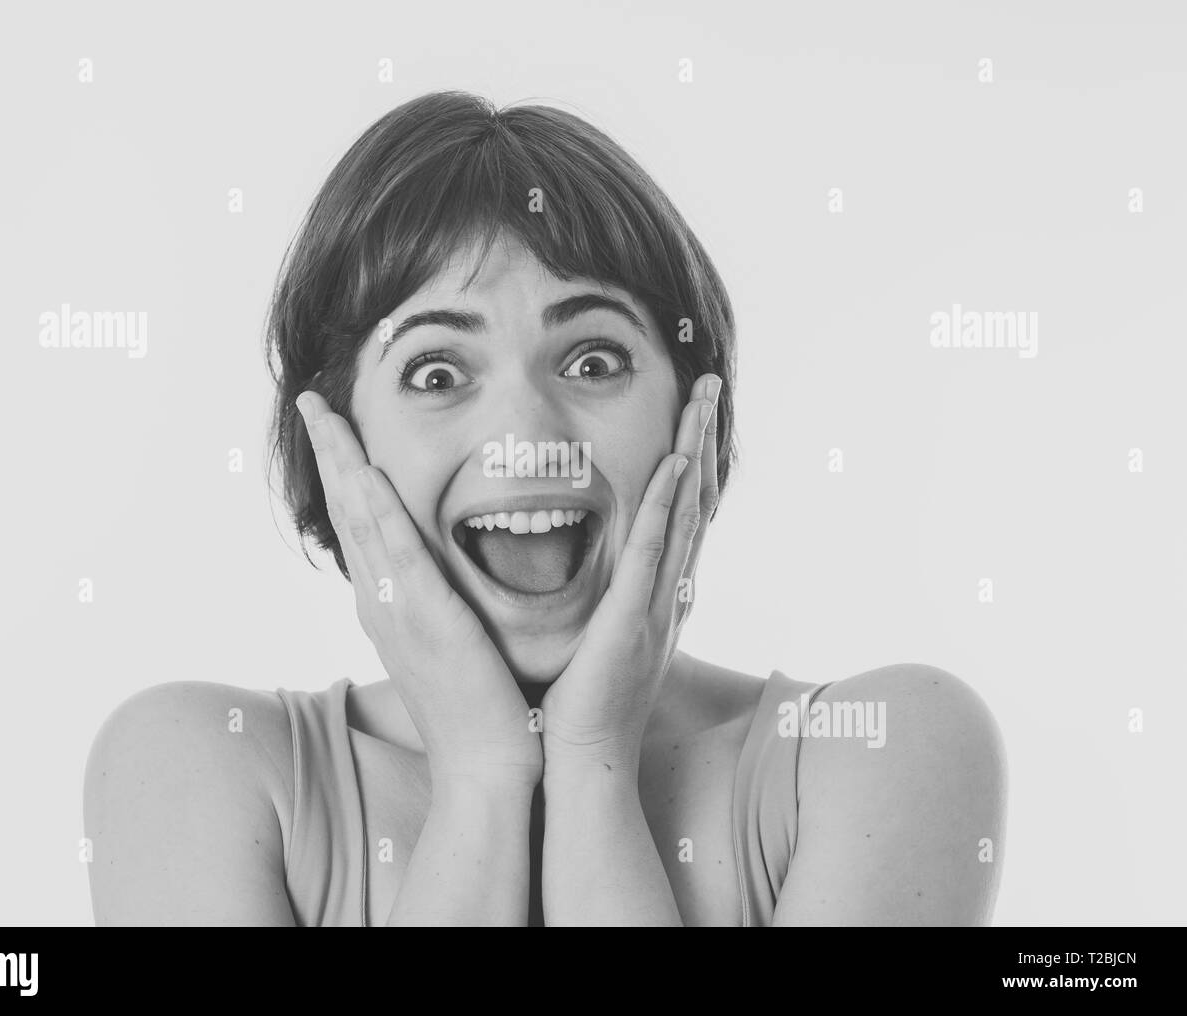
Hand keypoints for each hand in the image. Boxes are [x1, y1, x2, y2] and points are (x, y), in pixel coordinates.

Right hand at [296, 392, 542, 789]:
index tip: (335, 427)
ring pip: (361, 520)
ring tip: (325, 414)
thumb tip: (442, 572)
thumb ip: (439, 602)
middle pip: (346, 510)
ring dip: (343, 462)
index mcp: (386, 603)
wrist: (488, 762)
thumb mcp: (449, 643)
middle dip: (329, 452)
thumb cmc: (479, 705)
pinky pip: (399, 555)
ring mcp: (398, 608)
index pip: (358, 523)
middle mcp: (380, 600)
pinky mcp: (428, 618)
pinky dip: (380, 512)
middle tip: (312, 400)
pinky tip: (369, 472)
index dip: (343, 471)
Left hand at [538, 374, 720, 777]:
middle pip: (694, 500)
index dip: (690, 457)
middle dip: (704, 438)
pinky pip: (652, 554)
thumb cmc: (581, 701)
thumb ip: (603, 595)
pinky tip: (673, 467)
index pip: (680, 511)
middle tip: (712, 383)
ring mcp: (656, 604)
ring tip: (703, 401)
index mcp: (656, 592)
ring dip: (694, 453)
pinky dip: (666, 508)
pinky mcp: (632, 622)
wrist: (584, 759)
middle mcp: (668, 591)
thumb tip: (588, 563)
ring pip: (683, 514)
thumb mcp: (597, 634)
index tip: (692, 410)